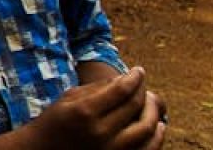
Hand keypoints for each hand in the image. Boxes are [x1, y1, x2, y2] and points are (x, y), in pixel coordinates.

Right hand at [20, 67, 164, 149]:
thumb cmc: (54, 121)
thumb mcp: (69, 98)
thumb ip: (97, 88)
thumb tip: (126, 79)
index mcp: (85, 111)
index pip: (121, 89)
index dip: (134, 77)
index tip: (139, 70)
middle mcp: (99, 131)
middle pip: (135, 106)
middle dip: (143, 91)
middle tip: (143, 84)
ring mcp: (110, 149)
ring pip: (147, 128)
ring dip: (154, 112)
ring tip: (152, 102)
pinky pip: (147, 149)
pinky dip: (157, 137)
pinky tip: (158, 126)